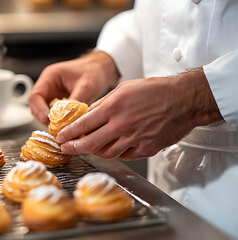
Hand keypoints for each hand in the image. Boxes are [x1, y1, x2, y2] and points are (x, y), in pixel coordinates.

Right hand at [28, 51, 119, 124]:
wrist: (101, 69)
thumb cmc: (93, 72)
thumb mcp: (86, 86)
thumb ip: (75, 101)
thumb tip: (67, 119)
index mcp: (50, 77)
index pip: (35, 96)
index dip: (39, 109)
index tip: (47, 119)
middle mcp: (48, 85)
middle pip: (36, 105)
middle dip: (43, 117)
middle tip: (54, 127)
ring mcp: (52, 93)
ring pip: (43, 111)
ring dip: (50, 120)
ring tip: (61, 128)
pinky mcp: (58, 101)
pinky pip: (53, 113)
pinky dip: (57, 120)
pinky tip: (65, 125)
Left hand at [57, 69, 222, 159]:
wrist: (184, 100)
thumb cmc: (155, 91)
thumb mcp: (123, 89)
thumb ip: (104, 103)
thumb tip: (88, 114)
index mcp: (113, 108)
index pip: (83, 124)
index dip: (69, 133)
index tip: (61, 137)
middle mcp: (121, 125)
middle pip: (90, 143)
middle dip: (74, 148)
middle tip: (66, 149)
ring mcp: (134, 139)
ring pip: (106, 153)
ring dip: (95, 151)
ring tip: (90, 146)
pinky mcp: (145, 149)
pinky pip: (124, 156)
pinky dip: (117, 152)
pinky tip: (114, 146)